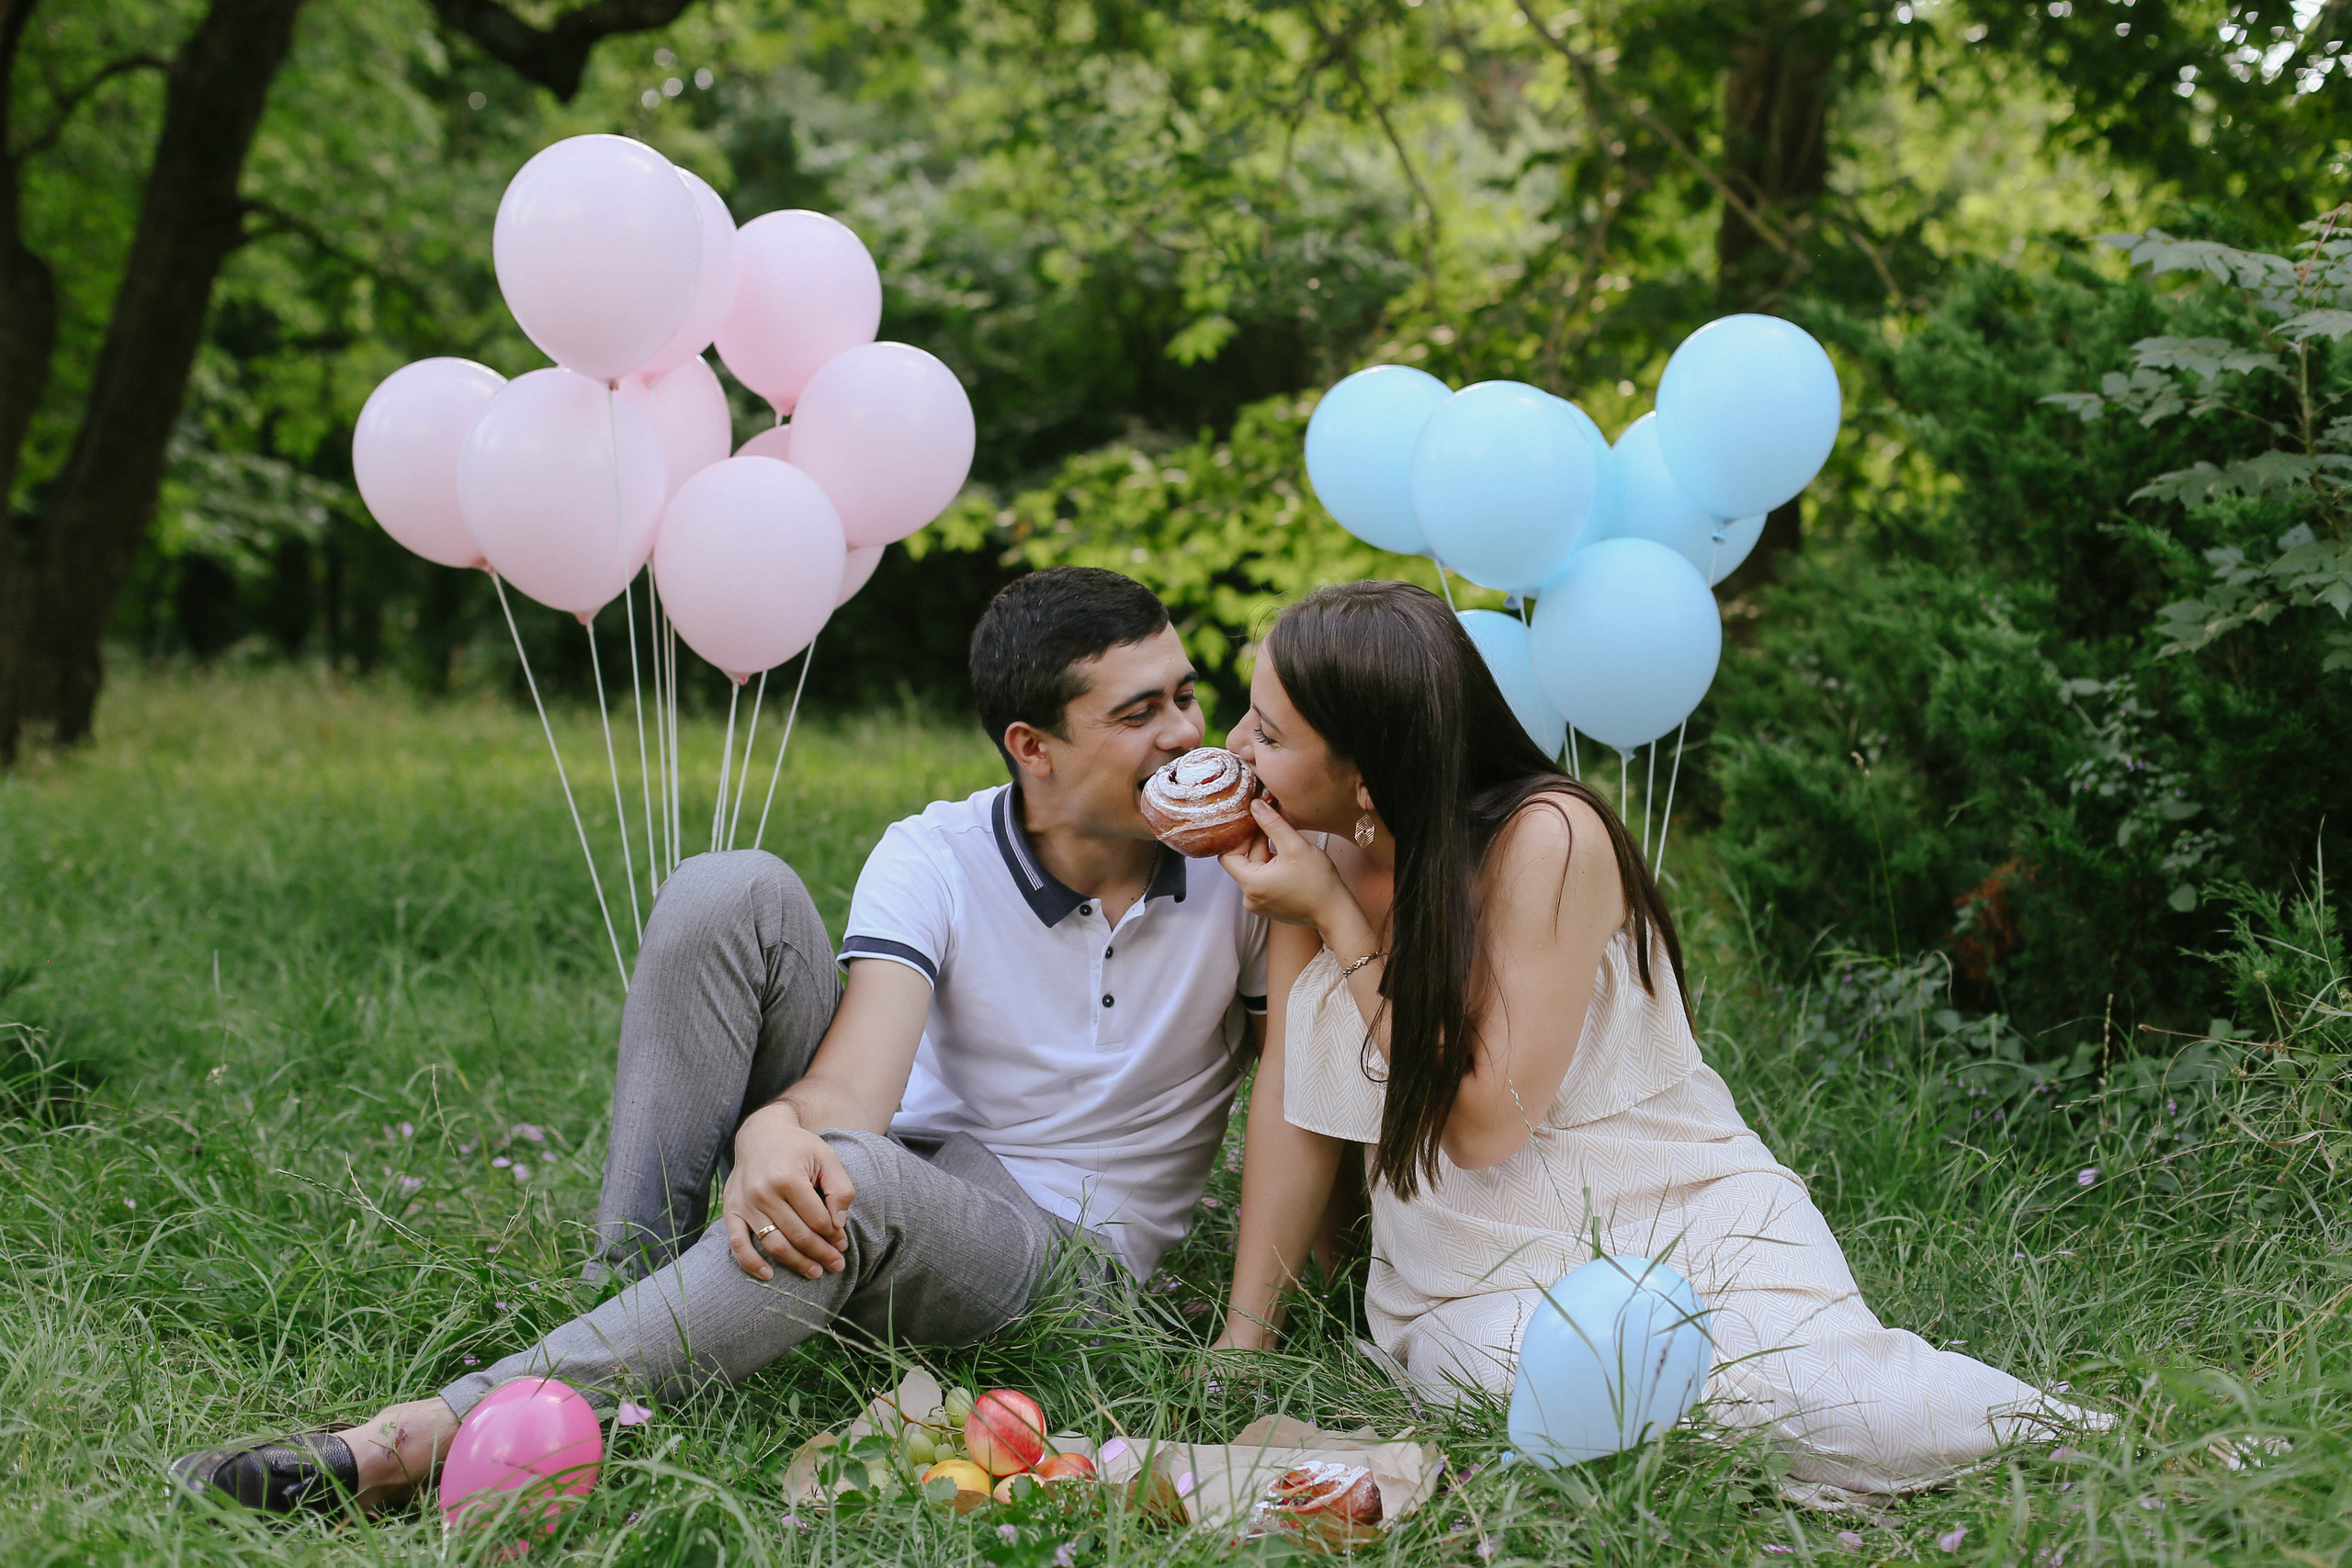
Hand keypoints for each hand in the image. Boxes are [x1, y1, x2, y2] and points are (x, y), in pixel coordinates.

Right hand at [723, 1101, 855, 1281]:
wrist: (761, 1133)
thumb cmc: (799, 1147)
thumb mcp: (827, 1158)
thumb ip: (840, 1188)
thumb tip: (838, 1223)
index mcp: (788, 1178)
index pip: (817, 1220)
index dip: (834, 1236)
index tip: (843, 1244)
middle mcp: (763, 1193)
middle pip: (797, 1236)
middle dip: (821, 1254)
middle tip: (836, 1264)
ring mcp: (745, 1203)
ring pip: (773, 1245)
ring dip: (796, 1263)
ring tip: (815, 1272)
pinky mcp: (731, 1210)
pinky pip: (737, 1244)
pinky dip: (751, 1264)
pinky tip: (769, 1276)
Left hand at [1218, 798, 1355, 935]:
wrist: (1335, 911)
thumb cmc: (1318, 882)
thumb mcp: (1294, 845)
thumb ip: (1272, 823)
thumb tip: (1255, 806)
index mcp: (1251, 884)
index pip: (1227, 855)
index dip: (1239, 838)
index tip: (1257, 826)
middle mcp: (1250, 898)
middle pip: (1243, 862)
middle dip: (1259, 844)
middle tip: (1278, 832)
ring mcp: (1258, 904)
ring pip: (1254, 870)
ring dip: (1267, 856)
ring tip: (1289, 850)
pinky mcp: (1269, 905)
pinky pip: (1263, 881)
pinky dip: (1272, 869)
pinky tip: (1290, 864)